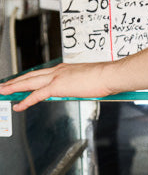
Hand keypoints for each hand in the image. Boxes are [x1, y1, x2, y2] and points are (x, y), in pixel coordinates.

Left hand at [0, 61, 119, 110]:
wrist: (110, 75)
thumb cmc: (105, 78)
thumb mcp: (89, 80)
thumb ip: (80, 84)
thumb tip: (81, 90)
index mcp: (65, 69)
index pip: (42, 73)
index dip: (30, 77)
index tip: (23, 80)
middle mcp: (58, 71)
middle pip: (31, 76)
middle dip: (16, 81)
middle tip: (5, 85)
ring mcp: (56, 77)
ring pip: (29, 82)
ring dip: (14, 87)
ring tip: (4, 91)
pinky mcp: (57, 86)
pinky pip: (37, 95)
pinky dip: (26, 100)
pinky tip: (19, 105)